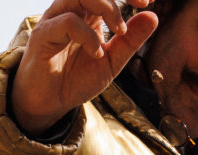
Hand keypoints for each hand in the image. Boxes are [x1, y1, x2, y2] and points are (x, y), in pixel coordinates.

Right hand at [10, 0, 158, 134]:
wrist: (49, 103)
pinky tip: (97, 54)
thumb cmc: (76, 79)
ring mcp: (56, 19)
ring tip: (119, 31)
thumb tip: (153, 16)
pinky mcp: (44, 34)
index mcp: (88, 13)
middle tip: (141, 5)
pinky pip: (68, 22)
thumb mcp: (112, 61)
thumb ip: (130, 40)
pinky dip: (88, 36)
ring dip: (107, 7)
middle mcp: (71, 10)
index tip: (147, 1)